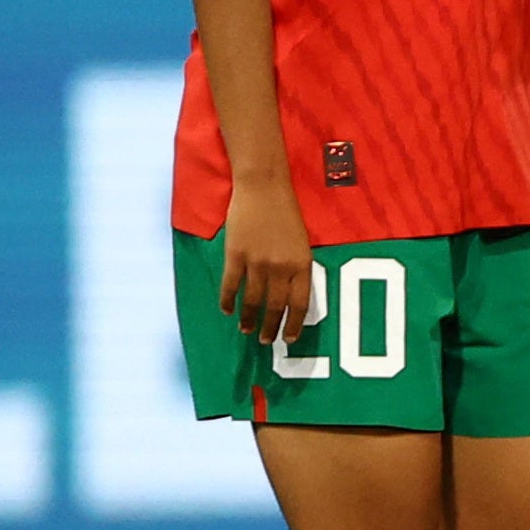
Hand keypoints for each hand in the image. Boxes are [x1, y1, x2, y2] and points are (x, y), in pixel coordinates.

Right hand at [216, 175, 313, 343]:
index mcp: (302, 263)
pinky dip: (228, 301)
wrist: (263, 188)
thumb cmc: (286, 212)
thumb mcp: (301, 241)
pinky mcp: (236, 255)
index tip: (289, 339)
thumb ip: (297, 267)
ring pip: (253, 300)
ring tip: (247, 330)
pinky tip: (227, 310)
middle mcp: (281, 266)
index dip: (294, 324)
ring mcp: (257, 262)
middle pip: (276, 306)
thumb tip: (289, 294)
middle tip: (266, 341)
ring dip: (249, 319)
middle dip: (271, 327)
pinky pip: (231, 285)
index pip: (301, 303)